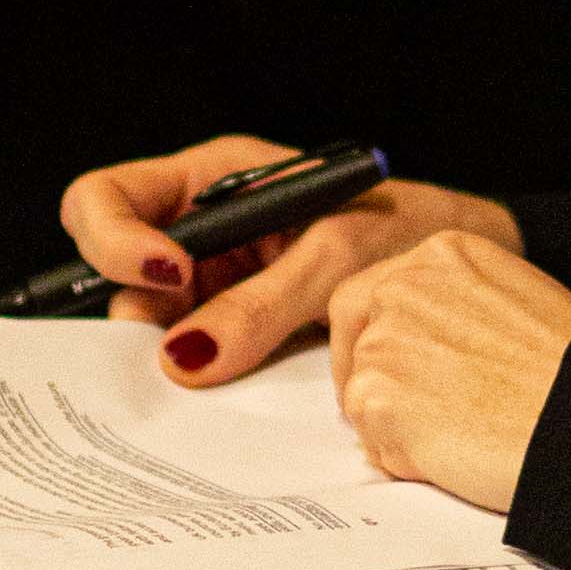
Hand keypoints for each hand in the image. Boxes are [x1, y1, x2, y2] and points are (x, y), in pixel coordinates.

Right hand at [48, 137, 520, 385]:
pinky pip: (196, 353)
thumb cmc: (410, 230)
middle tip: (182, 350)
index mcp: (214, 179)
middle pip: (115, 269)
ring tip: (221, 373)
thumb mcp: (337, 258)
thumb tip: (184, 360)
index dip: (114, 239)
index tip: (169, 277)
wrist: (463, 269)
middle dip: (137, 312)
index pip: (107, 197)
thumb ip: (260, 304)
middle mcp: (201, 228)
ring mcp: (215, 282)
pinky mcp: (238, 328)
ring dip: (171, 352)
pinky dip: (204, 375)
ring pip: (151, 322)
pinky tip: (230, 391)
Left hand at [324, 231, 570, 510]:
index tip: (394, 364)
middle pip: (353, 332)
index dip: (377, 332)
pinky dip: (404, 458)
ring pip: (361, 391)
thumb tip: (424, 348)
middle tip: (398, 410)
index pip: (376, 290)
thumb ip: (457, 308)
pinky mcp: (376, 396)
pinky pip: (372, 440)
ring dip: (396, 422)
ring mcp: (384, 340)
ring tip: (461, 438)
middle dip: (364, 372)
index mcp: (443, 254)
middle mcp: (403, 285)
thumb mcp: (514, 301)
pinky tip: (456, 456)